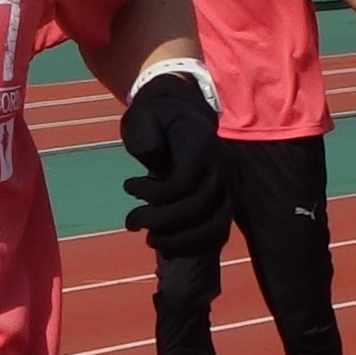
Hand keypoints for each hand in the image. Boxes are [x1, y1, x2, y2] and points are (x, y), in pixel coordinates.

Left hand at [118, 68, 228, 259]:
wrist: (182, 110)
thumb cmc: (156, 116)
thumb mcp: (142, 116)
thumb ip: (144, 135)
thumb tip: (151, 156)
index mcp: (201, 145)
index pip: (182, 182)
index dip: (153, 194)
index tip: (128, 186)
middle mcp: (221, 166)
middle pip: (198, 208)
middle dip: (161, 222)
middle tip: (133, 222)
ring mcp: (228, 185)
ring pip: (215, 227)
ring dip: (181, 241)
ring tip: (152, 239)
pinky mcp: (226, 199)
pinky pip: (219, 232)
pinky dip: (197, 245)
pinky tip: (171, 245)